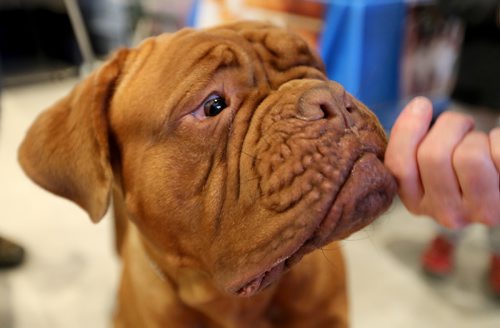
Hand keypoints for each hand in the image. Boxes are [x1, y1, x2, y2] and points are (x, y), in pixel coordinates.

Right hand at [385, 97, 499, 227]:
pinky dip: (498, 139)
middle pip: (433, 155)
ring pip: (468, 156)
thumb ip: (411, 145)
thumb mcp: (429, 163)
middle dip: (449, 126)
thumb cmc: (465, 167)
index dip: (407, 129)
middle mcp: (446, 214)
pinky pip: (498, 153)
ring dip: (476, 138)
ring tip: (481, 146)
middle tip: (462, 126)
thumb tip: (418, 108)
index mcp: (417, 204)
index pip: (399, 166)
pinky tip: (496, 152)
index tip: (421, 105)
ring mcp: (480, 211)